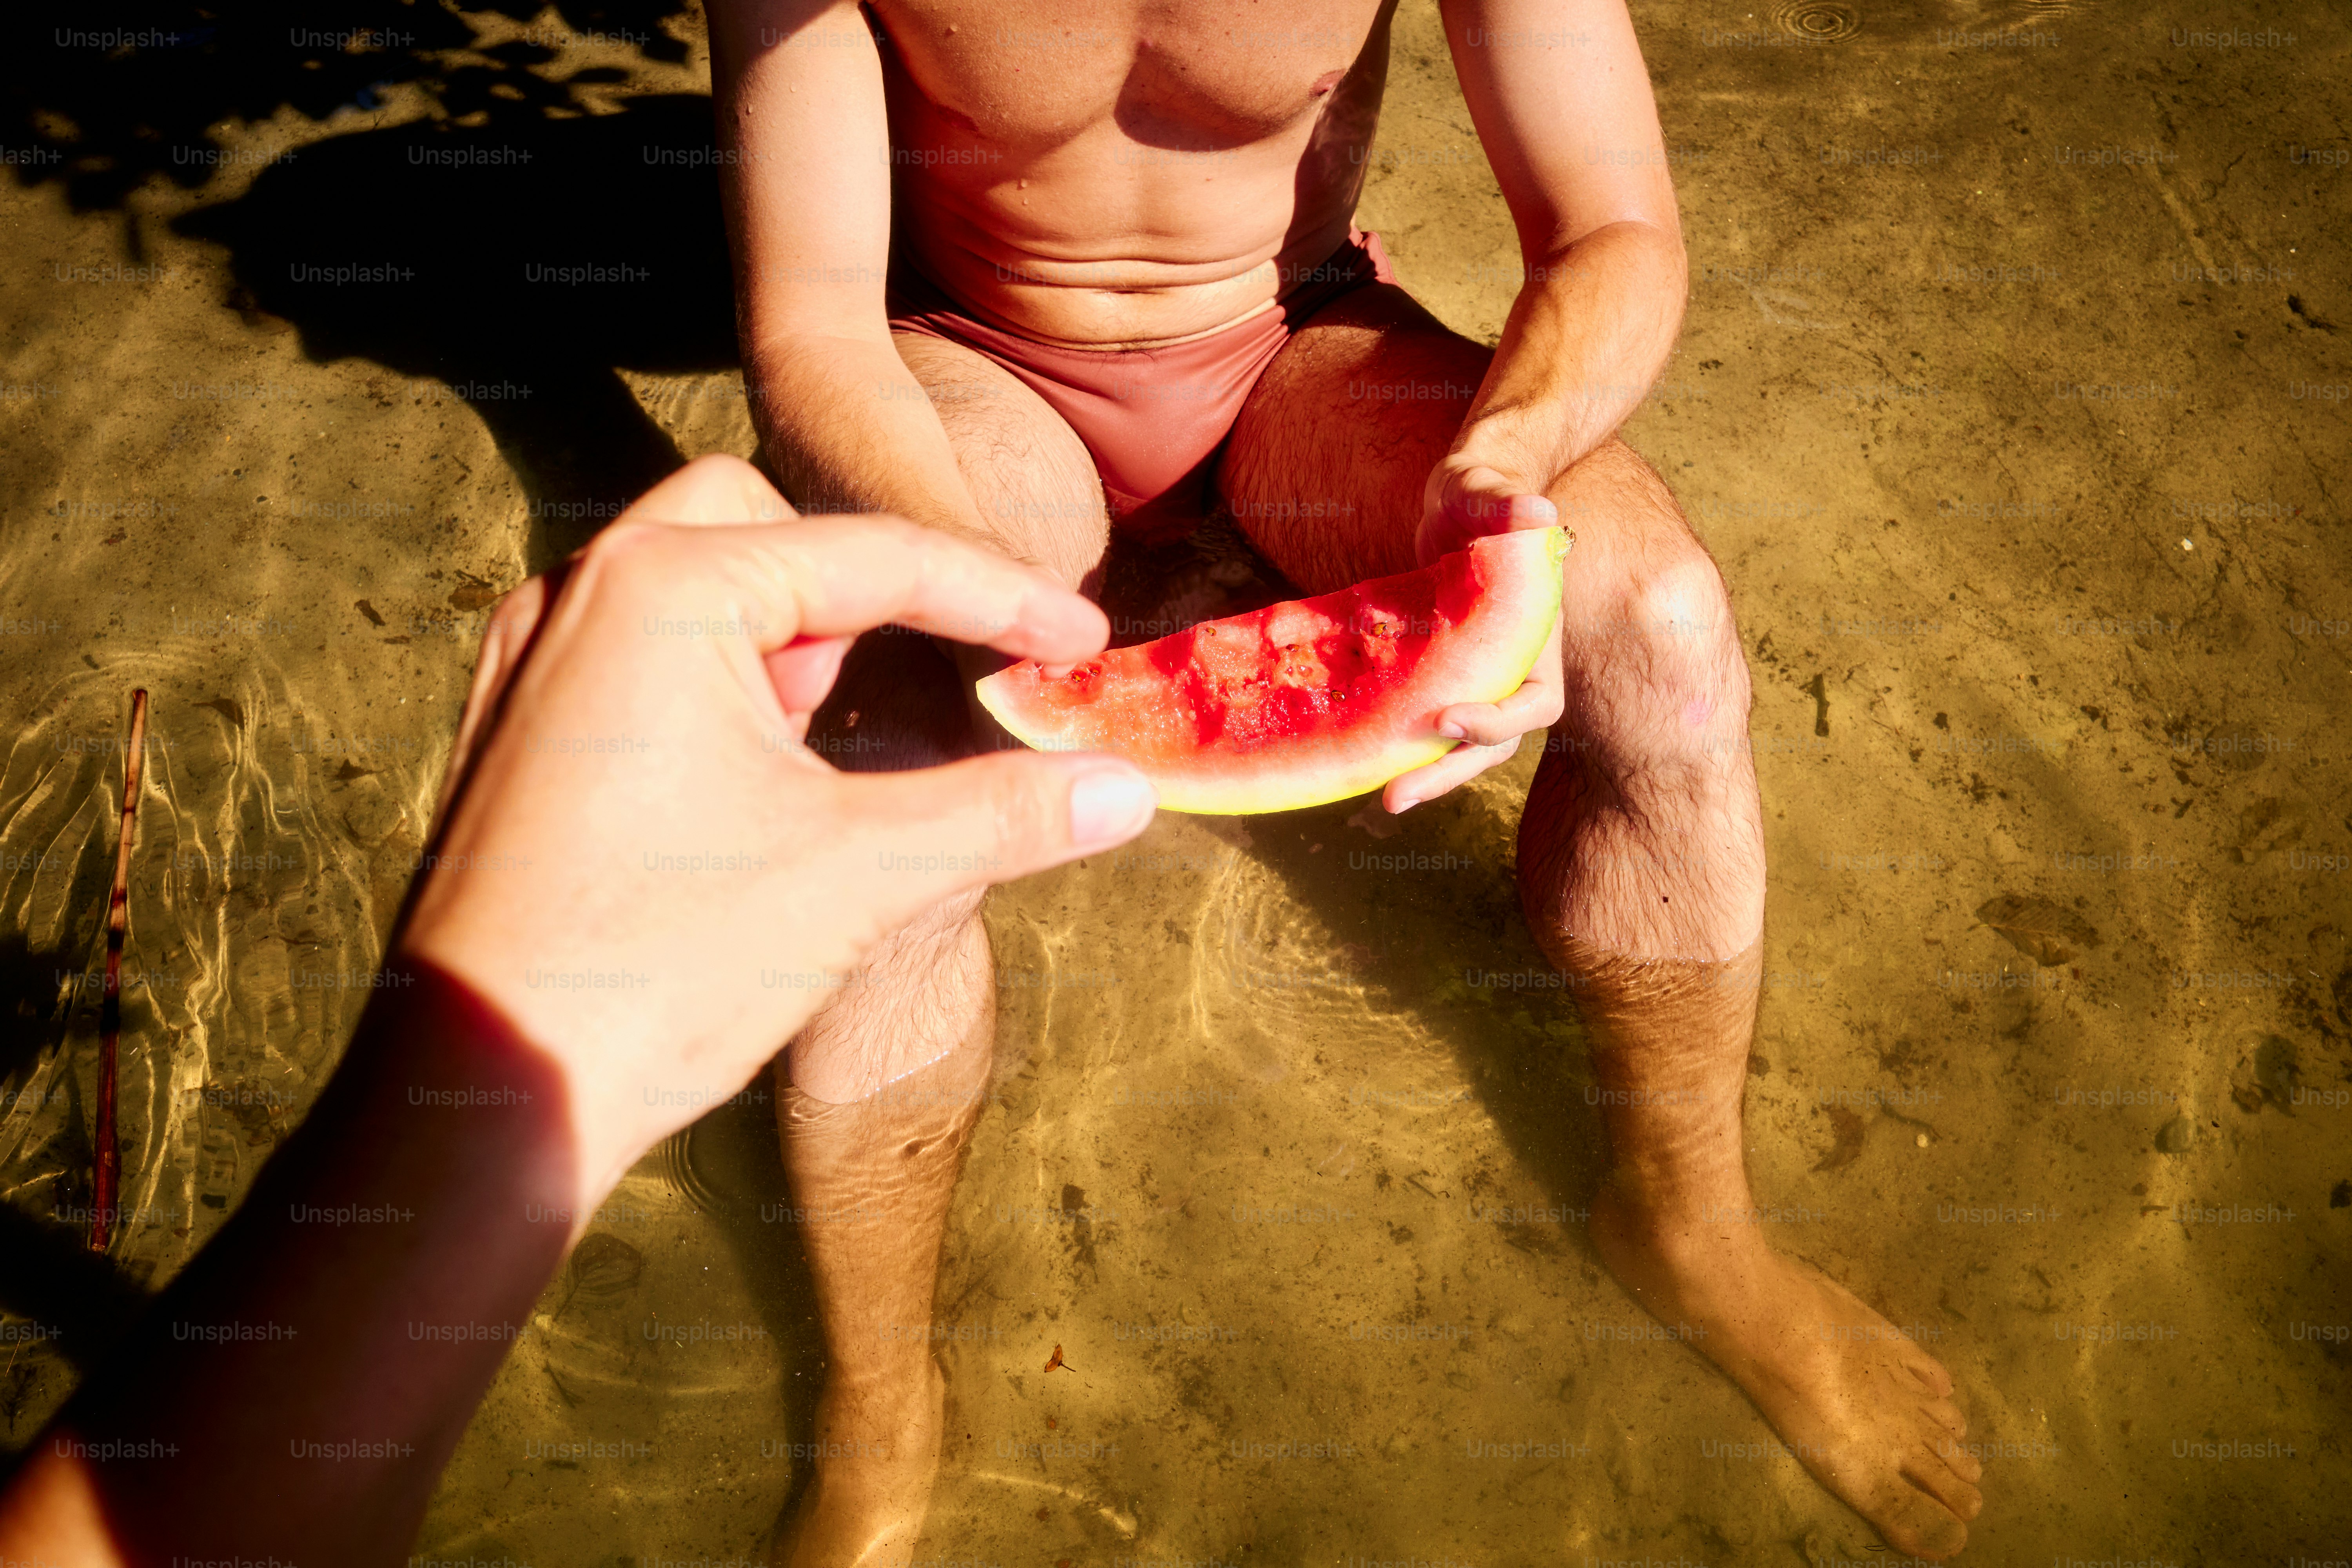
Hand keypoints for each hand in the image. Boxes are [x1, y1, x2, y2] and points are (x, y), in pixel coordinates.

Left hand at [398, 456, 1156, 1199]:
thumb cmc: (657, 964)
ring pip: (690, 584)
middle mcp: (580, 595)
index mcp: (662, 591)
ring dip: (780, 642)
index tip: (1080, 635)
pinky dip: (712, 681)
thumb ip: (1002, 813)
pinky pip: (632, 649)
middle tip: (901, 692)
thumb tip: (1127, 790)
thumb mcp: (859, 874)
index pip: (873, 556)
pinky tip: (740, 783)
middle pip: (761, 524)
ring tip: (814, 755)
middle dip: (858, 593)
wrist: (490, 1089)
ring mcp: (529, 660)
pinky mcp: (513, 728)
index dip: (997, 595)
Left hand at [1388, 455, 1566, 811]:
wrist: (1463, 496)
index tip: (1446, 717)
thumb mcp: (1489, 492)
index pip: (1535, 703)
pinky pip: (1424, 716)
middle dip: (1448, 772)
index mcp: (1534, 638)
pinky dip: (1398, 739)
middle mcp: (1511, 668)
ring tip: (1382, 797)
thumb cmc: (1482, 491)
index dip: (1496, 720)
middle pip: (1493, 743)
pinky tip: (1358, 755)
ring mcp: (1476, 675)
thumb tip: (1541, 512)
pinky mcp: (1439, 673)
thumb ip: (1510, 504)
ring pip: (1459, 742)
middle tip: (1394, 798)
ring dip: (1424, 772)